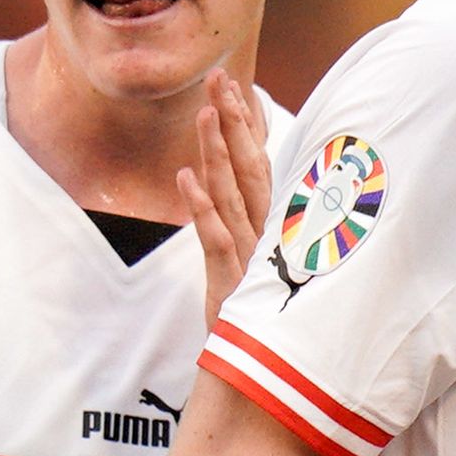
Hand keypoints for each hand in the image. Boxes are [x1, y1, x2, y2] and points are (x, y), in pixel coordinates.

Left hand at [181, 69, 276, 315]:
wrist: (260, 375)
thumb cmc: (254, 319)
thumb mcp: (254, 267)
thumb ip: (247, 229)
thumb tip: (225, 192)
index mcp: (271, 227)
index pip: (258, 165)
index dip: (244, 126)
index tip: (230, 89)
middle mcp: (265, 235)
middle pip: (248, 168)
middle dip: (232, 121)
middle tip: (217, 79)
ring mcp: (250, 257)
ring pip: (233, 194)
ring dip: (218, 152)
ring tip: (204, 113)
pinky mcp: (232, 282)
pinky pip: (216, 238)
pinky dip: (201, 208)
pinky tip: (185, 178)